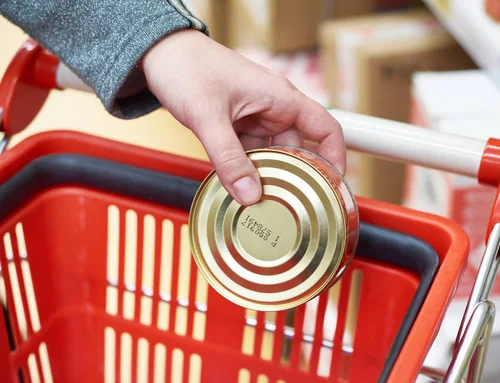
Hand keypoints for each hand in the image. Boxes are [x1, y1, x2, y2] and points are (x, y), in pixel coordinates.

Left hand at [141, 29, 344, 204]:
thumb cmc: (187, 67)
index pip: (325, 128)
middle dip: (294, 178)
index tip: (333, 186)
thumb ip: (228, 158)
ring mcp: (256, 118)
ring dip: (266, 176)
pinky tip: (239, 187)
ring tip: (260, 202)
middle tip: (287, 206)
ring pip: (272, 156)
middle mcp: (274, 109)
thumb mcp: (208, 116)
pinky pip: (251, 154)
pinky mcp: (238, 126)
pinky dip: (247, 170)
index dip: (335, 157)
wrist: (160, 54)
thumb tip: (249, 194)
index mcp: (281, 98)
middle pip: (298, 150)